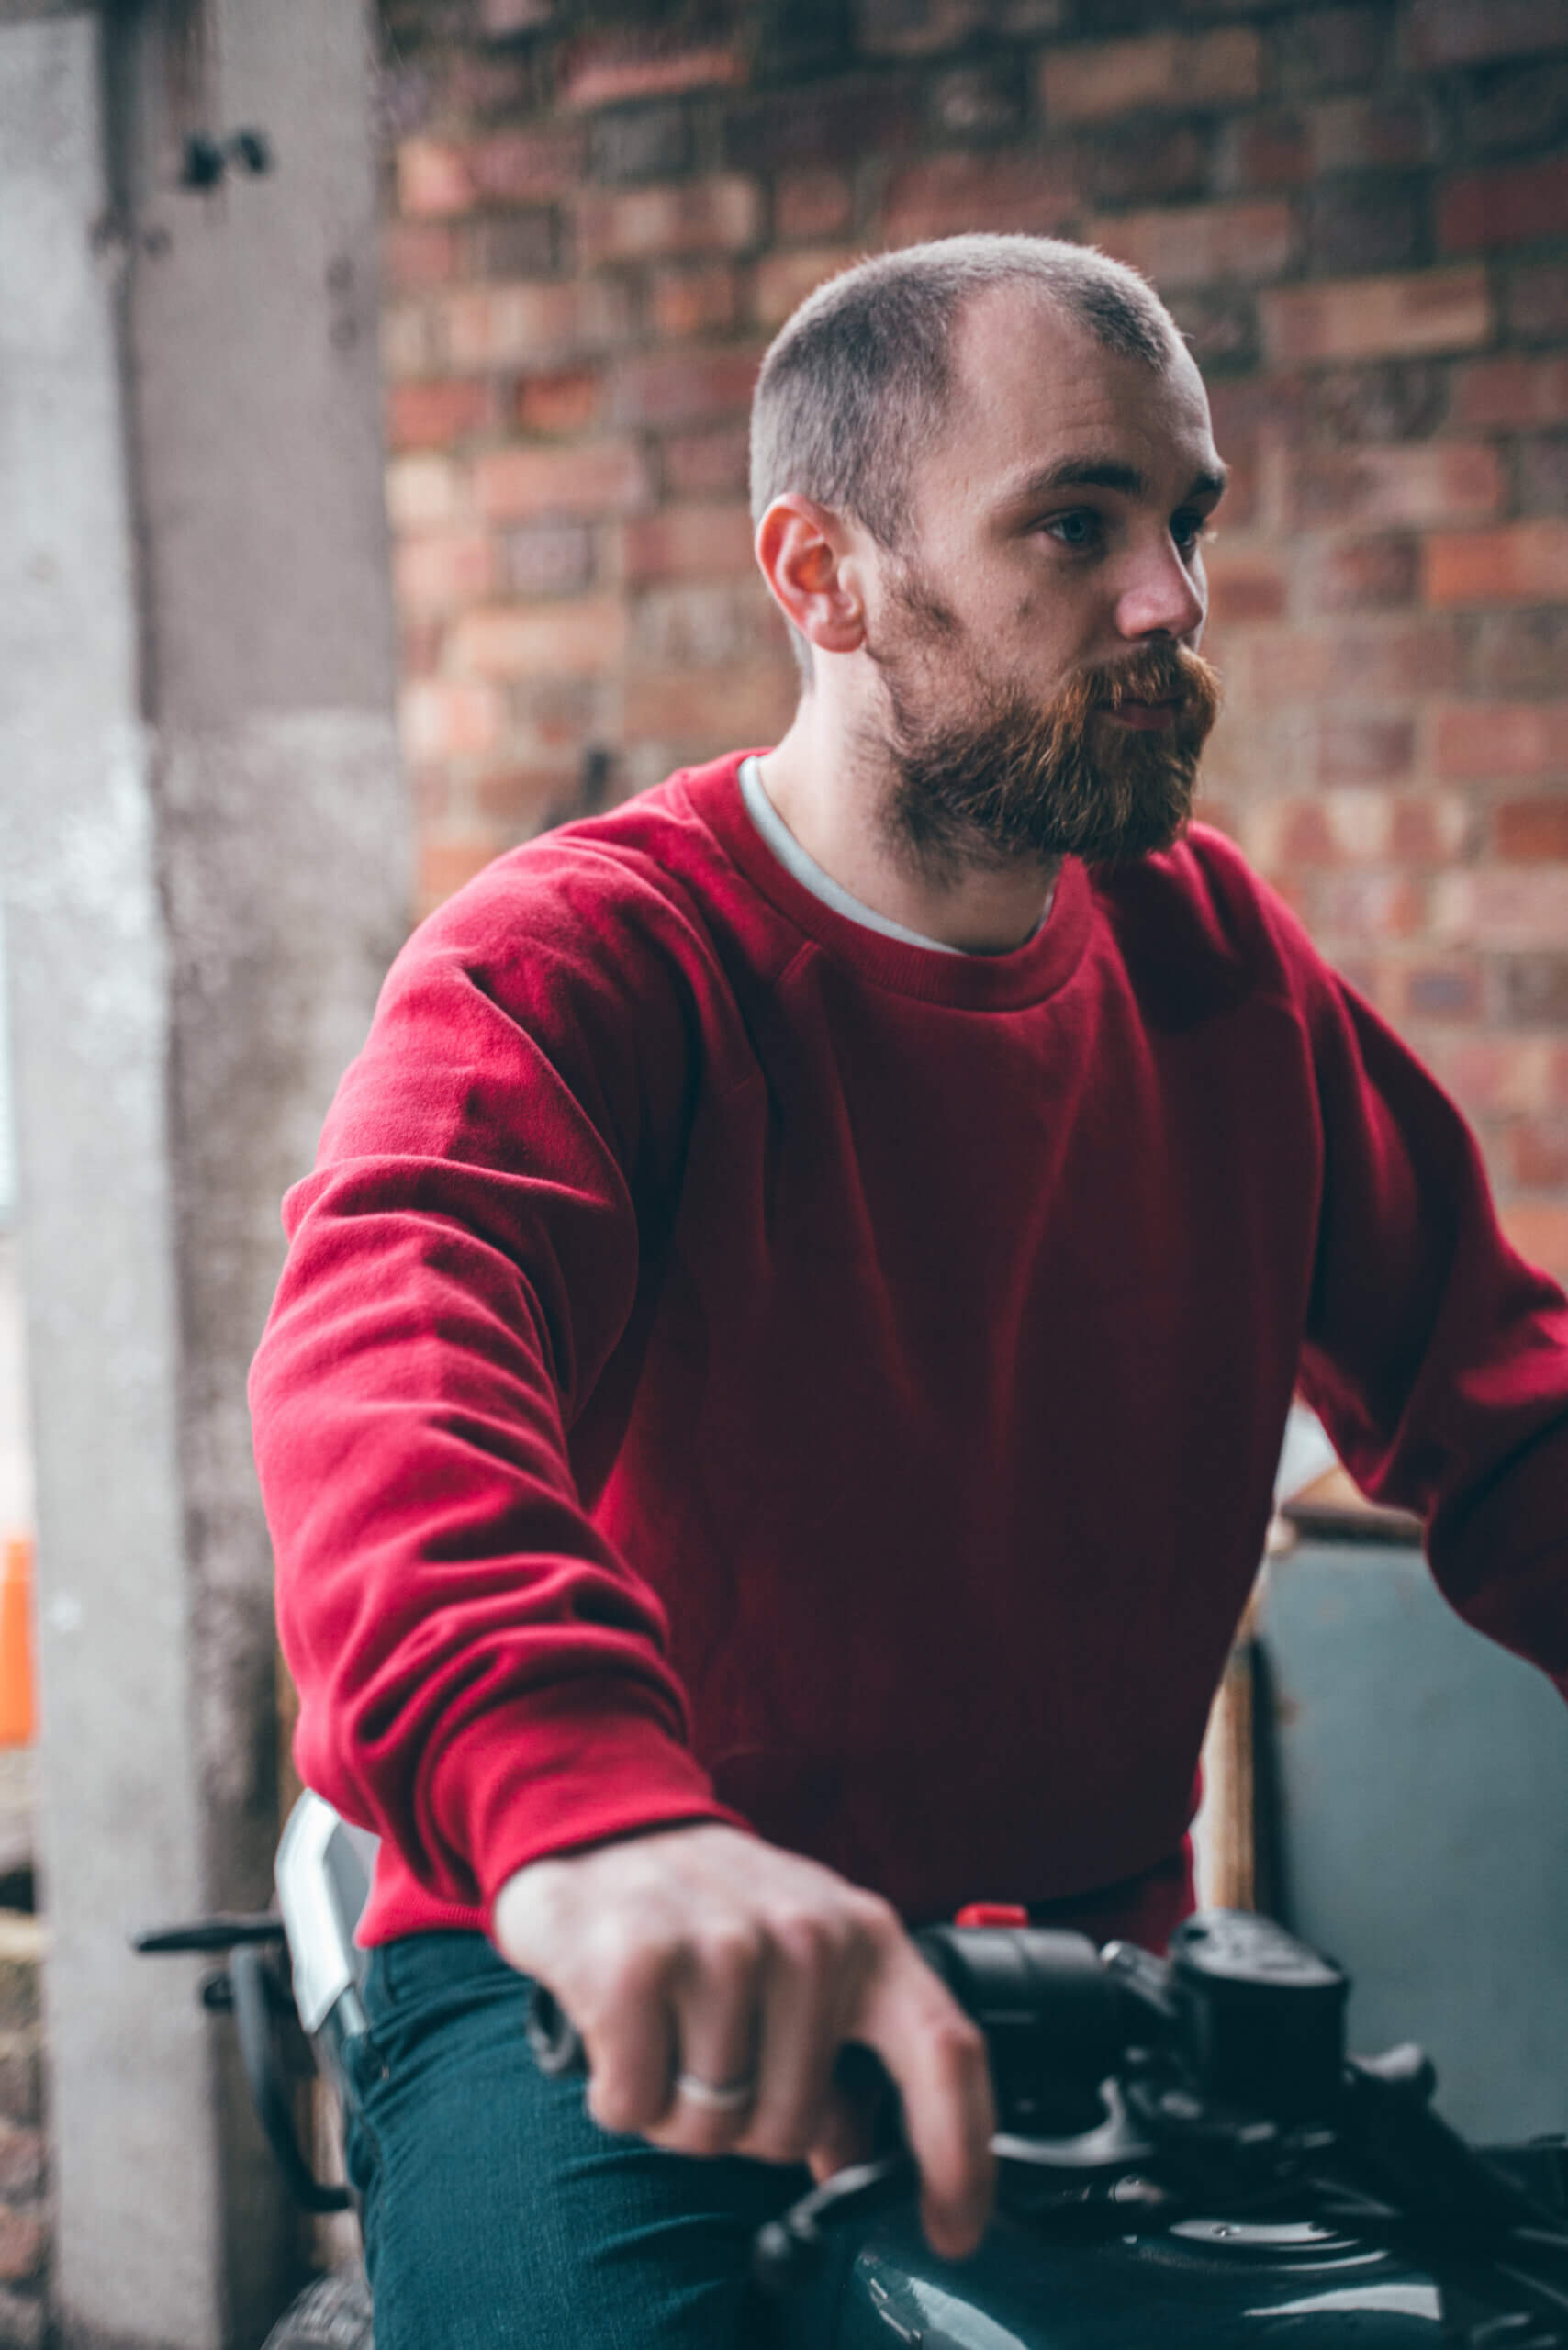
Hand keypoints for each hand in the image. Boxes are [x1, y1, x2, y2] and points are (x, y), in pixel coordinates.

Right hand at [492, 1821, 995, 2258]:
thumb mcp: (797, 1956)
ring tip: (662, 2030)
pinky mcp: (637, 1964)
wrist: (599, 1820)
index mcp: (863, 1937)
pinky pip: (636, 2105)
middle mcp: (805, 1938)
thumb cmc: (706, 1904)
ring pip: (710, 2128)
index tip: (954, 2232)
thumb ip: (842, 2049)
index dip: (961, 2156)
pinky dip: (619, 2092)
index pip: (947, 2052)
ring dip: (672, 2107)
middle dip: (740, 2124)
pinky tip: (617, 2031)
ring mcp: (723, 1947)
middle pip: (790, 2129)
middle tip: (709, 2057)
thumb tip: (854, 2159)